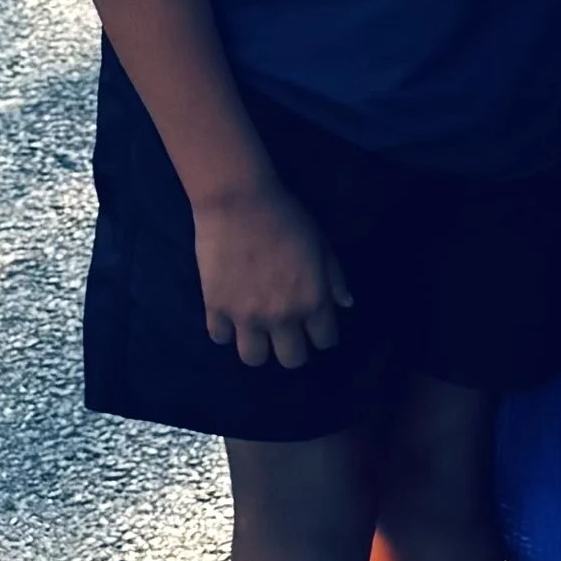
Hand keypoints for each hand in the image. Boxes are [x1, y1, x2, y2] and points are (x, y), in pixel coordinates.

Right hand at [193, 182, 353, 365]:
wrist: (238, 201)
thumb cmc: (286, 217)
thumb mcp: (322, 244)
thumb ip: (334, 278)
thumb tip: (345, 305)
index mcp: (312, 300)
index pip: (324, 341)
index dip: (323, 336)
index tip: (316, 327)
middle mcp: (281, 316)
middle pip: (291, 360)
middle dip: (294, 350)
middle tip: (288, 333)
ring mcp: (246, 315)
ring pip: (254, 358)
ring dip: (259, 347)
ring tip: (258, 330)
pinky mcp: (216, 307)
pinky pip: (220, 337)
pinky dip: (226, 331)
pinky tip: (231, 316)